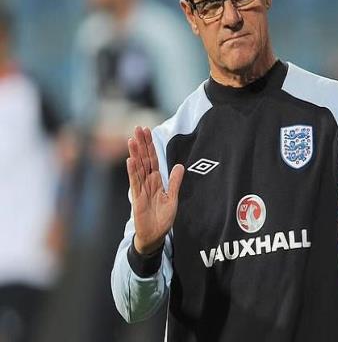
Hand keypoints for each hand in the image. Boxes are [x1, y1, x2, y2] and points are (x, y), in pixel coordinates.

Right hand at [127, 126, 184, 254]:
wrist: (155, 235)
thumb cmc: (163, 218)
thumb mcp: (173, 198)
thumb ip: (175, 182)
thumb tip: (180, 165)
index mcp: (156, 180)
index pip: (153, 159)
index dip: (150, 145)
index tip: (147, 131)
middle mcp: (147, 182)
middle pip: (144, 159)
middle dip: (141, 144)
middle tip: (138, 128)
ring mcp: (141, 189)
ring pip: (138, 168)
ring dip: (135, 153)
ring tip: (132, 139)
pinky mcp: (137, 198)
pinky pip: (135, 182)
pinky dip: (133, 171)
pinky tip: (131, 160)